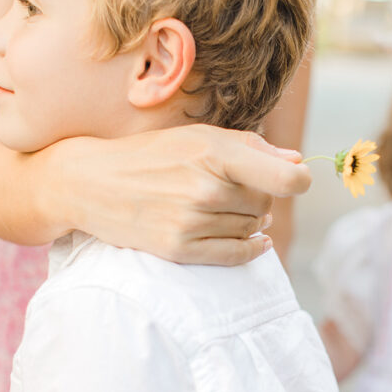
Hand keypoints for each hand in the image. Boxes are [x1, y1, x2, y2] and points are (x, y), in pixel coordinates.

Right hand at [53, 124, 311, 265]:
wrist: (91, 182)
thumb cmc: (151, 154)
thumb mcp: (198, 136)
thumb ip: (251, 148)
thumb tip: (297, 161)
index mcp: (215, 153)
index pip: (285, 179)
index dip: (300, 180)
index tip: (297, 180)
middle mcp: (206, 189)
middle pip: (266, 203)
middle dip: (260, 196)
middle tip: (236, 188)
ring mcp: (192, 222)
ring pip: (252, 229)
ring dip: (249, 220)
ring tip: (226, 207)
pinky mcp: (179, 249)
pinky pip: (235, 255)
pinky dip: (250, 248)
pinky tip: (255, 240)